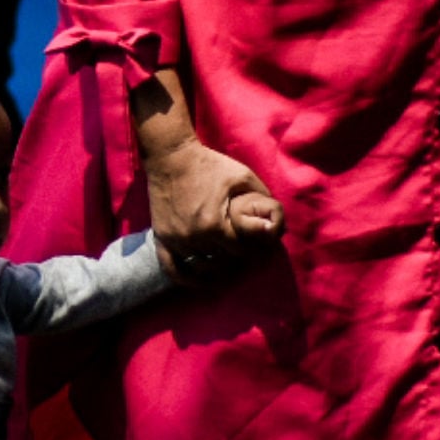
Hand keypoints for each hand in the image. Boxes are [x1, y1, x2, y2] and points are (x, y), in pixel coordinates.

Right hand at [142, 137, 283, 274]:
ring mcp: (176, 239)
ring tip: (225, 264)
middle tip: (241, 255)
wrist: (171, 157)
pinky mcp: (161, 237)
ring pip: (200, 266)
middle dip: (233, 259)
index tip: (254, 246)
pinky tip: (198, 282)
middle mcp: (194, 237)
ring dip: (213, 266)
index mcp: (215, 225)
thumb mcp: (242, 176)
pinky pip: (172, 268)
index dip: (250, 250)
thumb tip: (277, 219)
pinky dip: (185, 278)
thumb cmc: (209, 165)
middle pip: (221, 262)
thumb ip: (262, 197)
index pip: (240, 252)